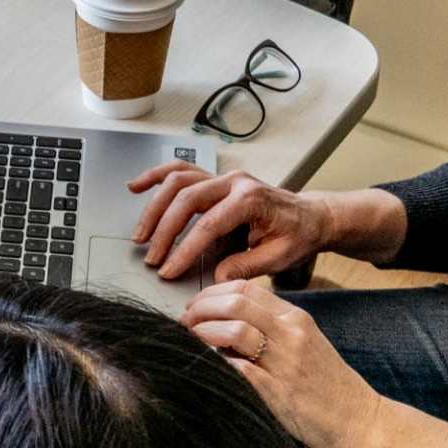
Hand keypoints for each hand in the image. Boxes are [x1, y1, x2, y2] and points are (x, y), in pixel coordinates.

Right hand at [130, 165, 332, 282]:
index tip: (169, 270)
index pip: (208, 224)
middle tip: (152, 258)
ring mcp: (223, 177)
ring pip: (178, 181)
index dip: (184, 249)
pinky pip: (180, 171)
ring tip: (140, 234)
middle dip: (164, 231)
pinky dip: (156, 176)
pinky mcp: (215, 180)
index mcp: (251, 199)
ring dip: (154, 207)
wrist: (311, 216)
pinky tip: (136, 186)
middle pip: (186, 199)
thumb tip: (216, 276)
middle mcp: (234, 182)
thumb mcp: (279, 257)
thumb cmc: (298, 235)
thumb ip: (247, 266)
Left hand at [182, 278, 378, 447]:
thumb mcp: (304, 344)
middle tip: (184, 322)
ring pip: (234, 330)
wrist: (362, 421)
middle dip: (201, 308)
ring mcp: (285, 362)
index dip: (212, 294)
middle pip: (235, 303)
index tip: (196, 306)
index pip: (246, 289)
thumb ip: (271, 329)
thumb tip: (226, 322)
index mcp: (296, 318)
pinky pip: (239, 369)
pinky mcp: (279, 392)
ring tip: (191, 341)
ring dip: (203, 332)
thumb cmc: (329, 386)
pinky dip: (216, 363)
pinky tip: (205, 366)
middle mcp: (291, 334)